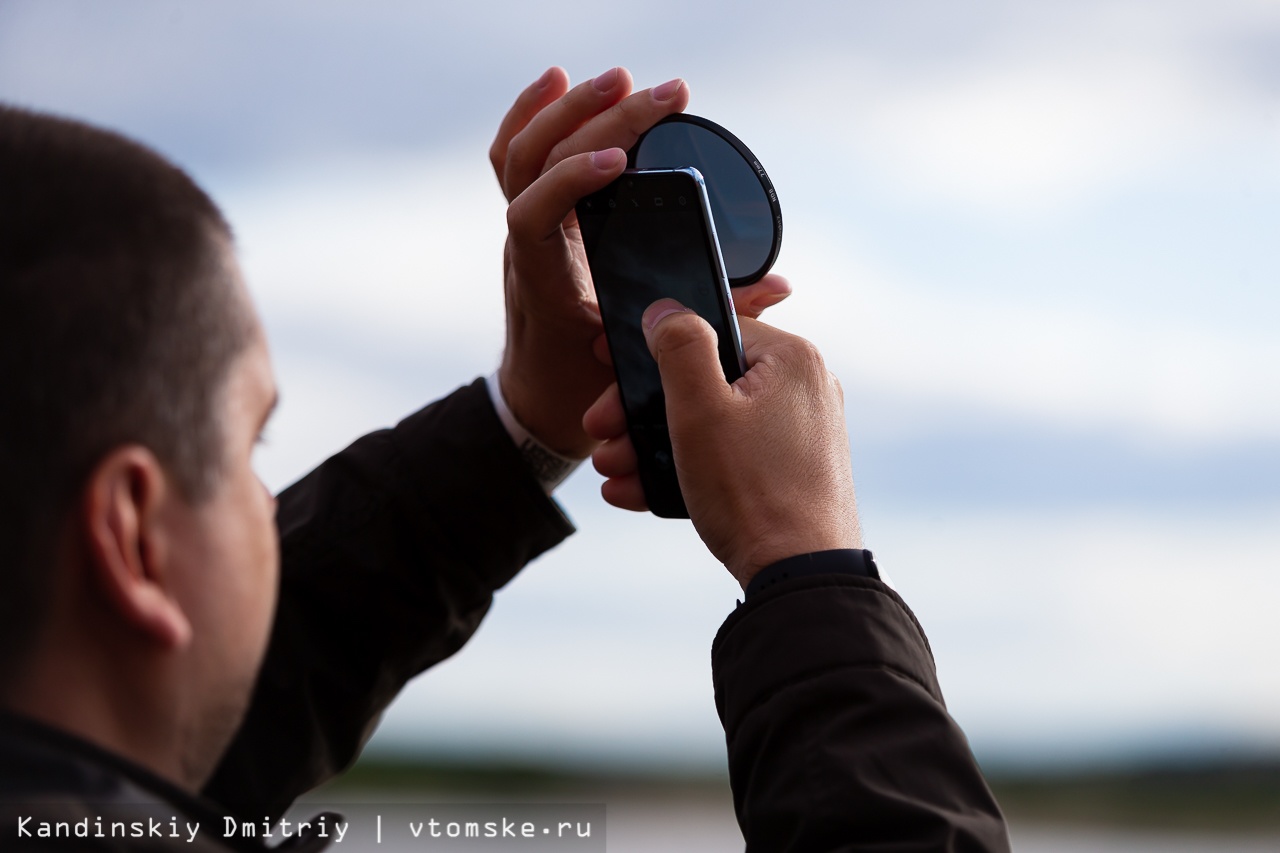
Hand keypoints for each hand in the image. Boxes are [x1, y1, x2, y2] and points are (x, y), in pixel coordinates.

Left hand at [490, 68, 795, 456]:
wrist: (538, 393)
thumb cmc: (584, 382)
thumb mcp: (646, 360)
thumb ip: (711, 322)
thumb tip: (777, 287)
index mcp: (544, 280)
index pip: (534, 214)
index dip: (570, 181)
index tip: (620, 163)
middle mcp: (526, 246)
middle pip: (539, 163)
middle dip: (598, 121)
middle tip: (659, 96)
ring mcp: (523, 227)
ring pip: (523, 151)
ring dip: (568, 108)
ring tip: (622, 80)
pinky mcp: (532, 216)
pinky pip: (516, 157)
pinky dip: (532, 115)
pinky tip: (559, 81)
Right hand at [583, 300, 861, 588]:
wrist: (798, 577)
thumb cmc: (752, 492)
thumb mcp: (700, 410)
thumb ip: (679, 347)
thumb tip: (667, 310)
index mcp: (792, 359)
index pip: (709, 329)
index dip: (650, 350)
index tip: (607, 366)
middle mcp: (803, 390)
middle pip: (704, 382)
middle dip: (641, 411)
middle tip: (599, 432)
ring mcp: (799, 433)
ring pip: (710, 423)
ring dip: (652, 445)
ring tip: (612, 471)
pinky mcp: (790, 471)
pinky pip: (728, 456)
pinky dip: (685, 469)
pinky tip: (637, 491)